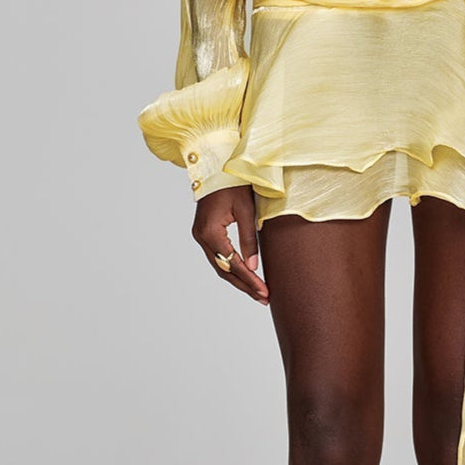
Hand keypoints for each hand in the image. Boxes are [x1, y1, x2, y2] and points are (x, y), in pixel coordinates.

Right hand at [192, 186, 269, 304]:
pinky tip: (244, 276)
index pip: (233, 264)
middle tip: (263, 298)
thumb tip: (254, 267)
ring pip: (219, 265)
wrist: (216, 165)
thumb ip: (249, 240)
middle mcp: (201, 236)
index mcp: (210, 231)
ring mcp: (200, 235)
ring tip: (257, 292)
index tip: (264, 292)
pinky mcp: (204, 232)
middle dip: (244, 285)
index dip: (249, 280)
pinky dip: (231, 268)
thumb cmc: (233, 183)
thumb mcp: (246, 211)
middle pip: (224, 269)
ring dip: (238, 280)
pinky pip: (217, 256)